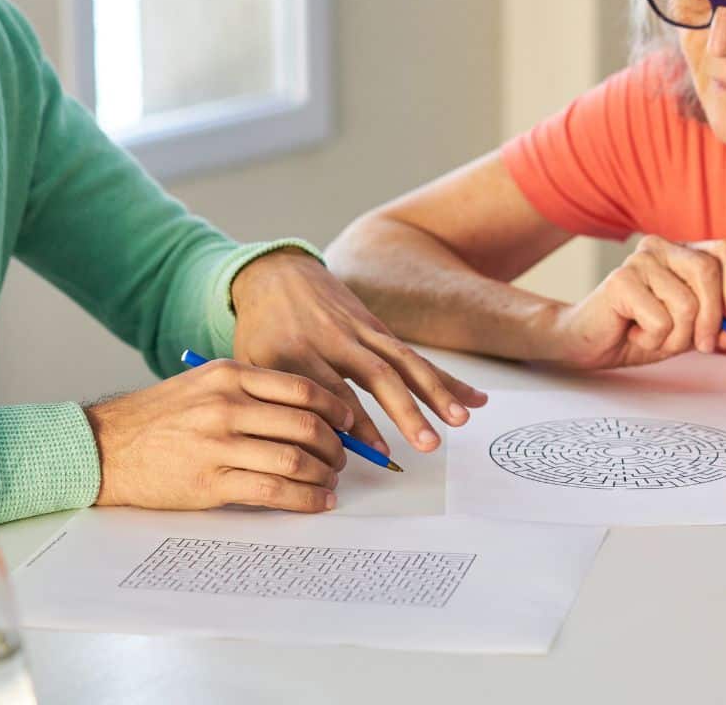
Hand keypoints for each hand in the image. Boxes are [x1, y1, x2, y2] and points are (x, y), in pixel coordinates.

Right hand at [84, 358, 353, 512]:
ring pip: (295, 459)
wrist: (106, 447)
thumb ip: (250, 391)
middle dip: (335, 446)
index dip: (335, 408)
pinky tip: (317, 502)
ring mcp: (219, 444)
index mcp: (229, 375)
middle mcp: (227, 405)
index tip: (349, 422)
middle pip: (306, 424)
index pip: (301, 388)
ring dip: (323, 475)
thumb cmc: (158, 417)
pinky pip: (273, 491)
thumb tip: (307, 412)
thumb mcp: (203, 384)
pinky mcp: (211, 482)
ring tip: (331, 482)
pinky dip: (304, 499)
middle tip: (342, 458)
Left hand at [230, 249, 486, 454]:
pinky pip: (415, 357)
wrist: (275, 274)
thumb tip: (306, 451)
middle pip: (376, 376)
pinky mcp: (379, 329)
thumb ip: (277, 402)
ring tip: (460, 420)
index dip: (354, 421)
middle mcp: (333, 339)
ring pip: (403, 362)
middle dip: (405, 411)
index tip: (374, 452)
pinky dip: (444, 378)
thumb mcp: (252, 365)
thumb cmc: (259, 331)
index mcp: (296, 352)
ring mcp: (360, 331)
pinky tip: (473, 398)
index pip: (330, 390)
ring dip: (435, 392)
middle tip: (427, 444)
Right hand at [550, 236, 725, 368]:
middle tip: (702, 346)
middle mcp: (660, 248)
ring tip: (656, 338)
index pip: (725, 251)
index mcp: (681, 252)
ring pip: (687, 304)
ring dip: (677, 337)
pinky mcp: (620, 281)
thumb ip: (715, 328)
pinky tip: (635, 334)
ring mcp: (639, 261)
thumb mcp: (687, 332)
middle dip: (712, 320)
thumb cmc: (639, 331)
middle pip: (708, 272)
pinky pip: (661, 320)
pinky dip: (654, 340)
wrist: (591, 344)